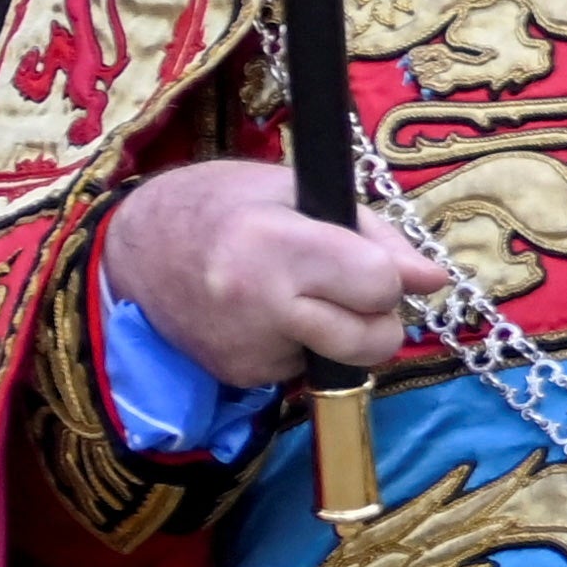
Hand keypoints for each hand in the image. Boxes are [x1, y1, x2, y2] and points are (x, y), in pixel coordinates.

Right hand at [101, 161, 428, 389]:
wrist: (132, 249)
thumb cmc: (224, 203)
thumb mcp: (299, 191)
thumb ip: (374, 234)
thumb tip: (433, 279)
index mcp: (276, 244)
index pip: (377, 284)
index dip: (386, 274)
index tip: (367, 260)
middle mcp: (259, 304)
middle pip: (374, 339)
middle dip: (377, 315)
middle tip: (346, 286)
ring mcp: (247, 348)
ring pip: (346, 361)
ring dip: (342, 334)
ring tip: (299, 295)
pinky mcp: (239, 376)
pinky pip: (305, 369)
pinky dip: (302, 346)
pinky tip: (265, 315)